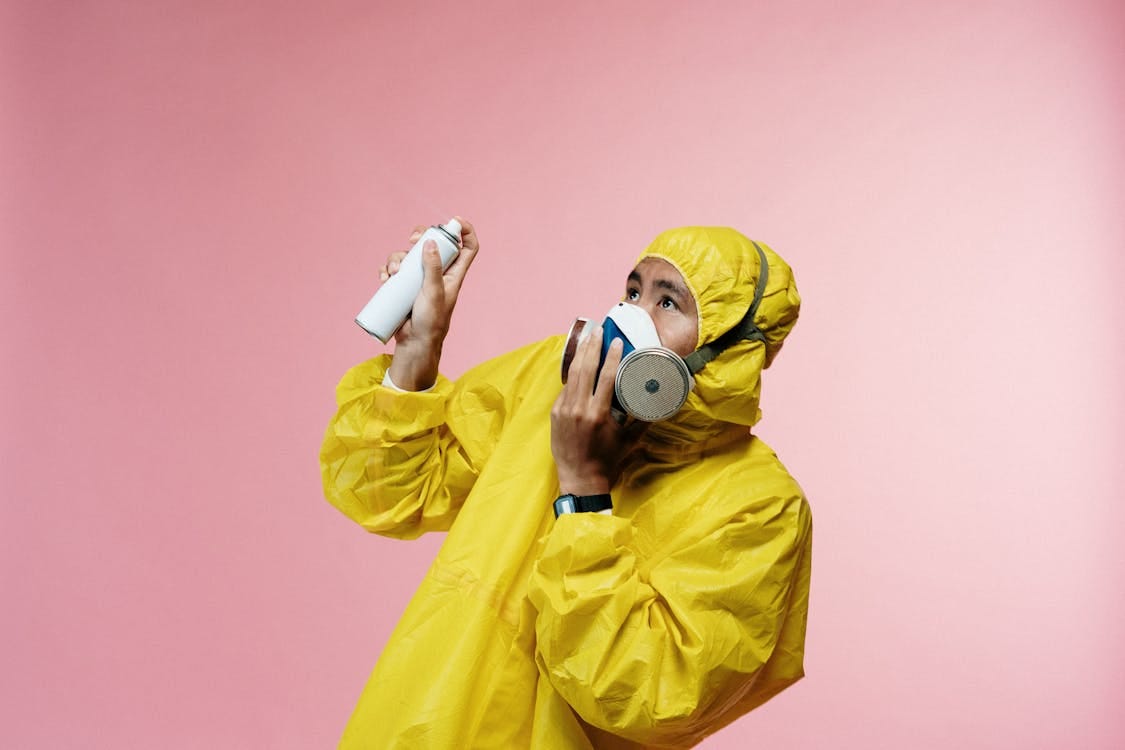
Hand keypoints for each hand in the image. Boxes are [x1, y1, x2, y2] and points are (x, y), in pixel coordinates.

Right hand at [384, 218, 479, 389]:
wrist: (414, 343)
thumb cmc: (431, 321)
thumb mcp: (434, 292)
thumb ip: (433, 268)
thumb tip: (431, 242)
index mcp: (453, 274)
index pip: (467, 248)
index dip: (465, 231)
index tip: (454, 220)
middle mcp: (437, 273)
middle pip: (431, 244)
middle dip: (420, 237)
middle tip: (411, 240)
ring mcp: (419, 279)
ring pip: (408, 256)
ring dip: (397, 258)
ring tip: (392, 273)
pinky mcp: (403, 286)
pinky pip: (394, 270)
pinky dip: (387, 270)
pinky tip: (384, 277)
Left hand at [551, 326, 647, 494]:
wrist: (580, 479)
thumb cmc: (608, 460)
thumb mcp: (630, 441)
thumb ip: (644, 419)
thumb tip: (659, 401)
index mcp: (598, 414)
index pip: (606, 377)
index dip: (612, 356)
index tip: (617, 341)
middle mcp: (579, 409)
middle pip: (585, 369)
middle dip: (593, 347)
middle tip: (599, 330)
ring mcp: (564, 410)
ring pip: (572, 375)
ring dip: (580, 354)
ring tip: (588, 338)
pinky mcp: (555, 414)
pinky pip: (565, 389)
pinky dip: (573, 374)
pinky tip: (579, 363)